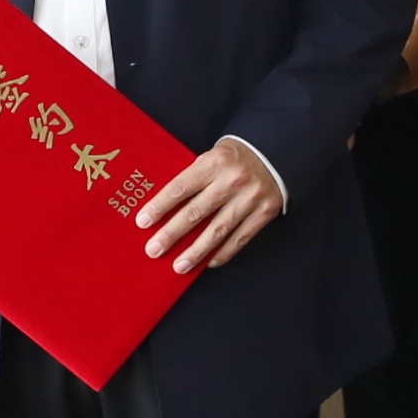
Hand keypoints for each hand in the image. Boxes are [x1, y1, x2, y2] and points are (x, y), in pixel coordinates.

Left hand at [137, 136, 284, 273]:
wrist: (274, 152)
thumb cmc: (233, 158)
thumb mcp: (211, 157)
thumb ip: (192, 178)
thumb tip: (162, 207)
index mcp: (213, 163)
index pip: (180, 188)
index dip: (159, 206)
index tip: (143, 222)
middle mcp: (232, 181)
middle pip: (195, 212)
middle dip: (171, 234)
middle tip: (154, 249)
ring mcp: (250, 198)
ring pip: (217, 230)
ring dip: (196, 251)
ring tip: (179, 265)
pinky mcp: (264, 213)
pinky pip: (239, 238)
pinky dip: (222, 253)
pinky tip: (207, 262)